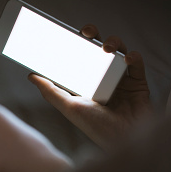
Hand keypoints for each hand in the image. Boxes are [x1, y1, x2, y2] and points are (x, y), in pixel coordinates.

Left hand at [28, 24, 151, 150]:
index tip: (66, 32)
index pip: (80, 55)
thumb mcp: (69, 107)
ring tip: (107, 48)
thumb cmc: (95, 127)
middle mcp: (104, 76)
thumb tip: (31, 75)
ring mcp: (122, 78)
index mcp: (87, 81)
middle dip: (93, 35)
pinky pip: (137, 63)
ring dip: (113, 42)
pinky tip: (127, 59)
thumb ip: (51, 92)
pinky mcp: (139, 82)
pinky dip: (133, 57)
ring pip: (118, 50)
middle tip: (86, 32)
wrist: (122, 140)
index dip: (75, 42)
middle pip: (98, 48)